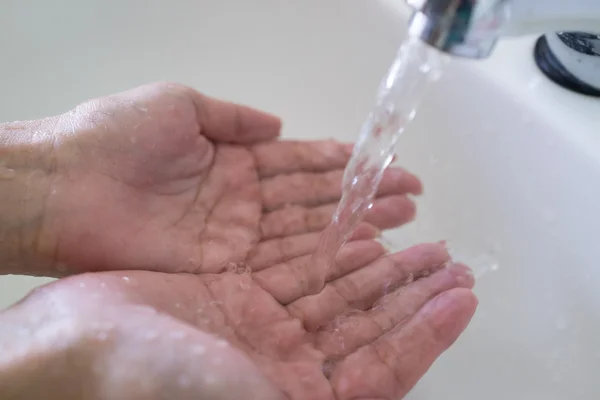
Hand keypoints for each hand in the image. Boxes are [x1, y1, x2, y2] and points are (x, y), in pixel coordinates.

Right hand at [1, 241, 476, 399]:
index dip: (425, 334)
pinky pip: (300, 273)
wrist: (69, 349)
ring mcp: (262, 330)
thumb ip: (292, 397)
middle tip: (453, 265)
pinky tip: (362, 241)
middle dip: (413, 295)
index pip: (381, 367)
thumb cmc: (143, 378)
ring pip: (340, 296)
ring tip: (423, 246)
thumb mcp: (229, 393)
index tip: (462, 300)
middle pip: (367, 326)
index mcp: (292, 397)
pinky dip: (334, 257)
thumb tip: (368, 399)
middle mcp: (284, 366)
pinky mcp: (238, 298)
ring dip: (382, 271)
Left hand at [4, 82, 420, 275]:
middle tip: (410, 196)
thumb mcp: (181, 106)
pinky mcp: (224, 268)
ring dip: (355, 224)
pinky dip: (324, 254)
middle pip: (315, 200)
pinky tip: (361, 248)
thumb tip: (279, 124)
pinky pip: (283, 259)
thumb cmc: (117, 136)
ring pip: (308, 230)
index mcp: (235, 161)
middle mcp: (244, 202)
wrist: (63, 187)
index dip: (344, 163)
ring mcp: (237, 237)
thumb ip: (233, 118)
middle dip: (363, 196)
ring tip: (401, 219)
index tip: (384, 161)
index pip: (302, 163)